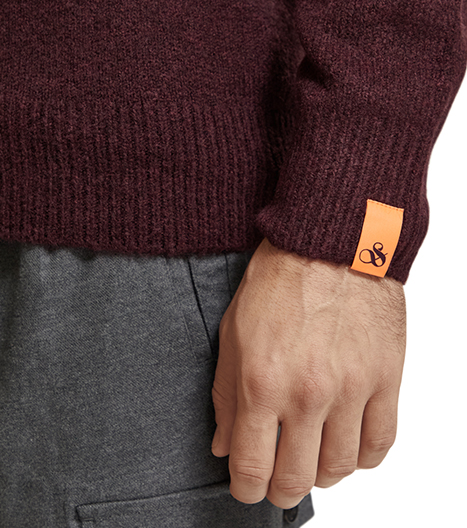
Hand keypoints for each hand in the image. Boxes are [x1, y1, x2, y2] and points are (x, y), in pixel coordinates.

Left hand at [211, 237, 405, 508]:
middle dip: (279, 489)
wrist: (330, 242)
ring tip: (312, 457)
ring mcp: (351, 388)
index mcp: (261, 382)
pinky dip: (362, 457)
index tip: (247, 485)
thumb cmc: (279, 279)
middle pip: (295, 479)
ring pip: (339, 468)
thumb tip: (223, 445)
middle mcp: (307, 393)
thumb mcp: (233, 332)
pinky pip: (379, 443)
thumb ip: (225, 396)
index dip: (246, 488)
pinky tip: (347, 444)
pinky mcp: (385, 378)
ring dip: (321, 474)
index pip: (251, 467)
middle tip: (277, 478)